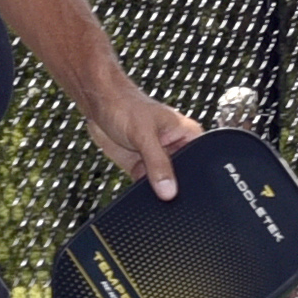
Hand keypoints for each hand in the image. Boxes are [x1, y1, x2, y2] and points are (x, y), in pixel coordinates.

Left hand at [76, 74, 206, 198]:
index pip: (199, 163)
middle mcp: (176, 149)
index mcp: (187, 135)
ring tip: (149, 191)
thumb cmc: (124, 105)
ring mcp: (158, 160)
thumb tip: (169, 191)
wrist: (98, 104)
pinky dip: (142, 192)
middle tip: (163, 193)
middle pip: (183, 179)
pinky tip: (139, 192)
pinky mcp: (142, 169)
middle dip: (173, 188)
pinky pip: (147, 188)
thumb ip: (157, 163)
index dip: (193, 179)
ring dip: (157, 192)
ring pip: (164, 186)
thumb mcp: (144, 134)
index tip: (182, 190)